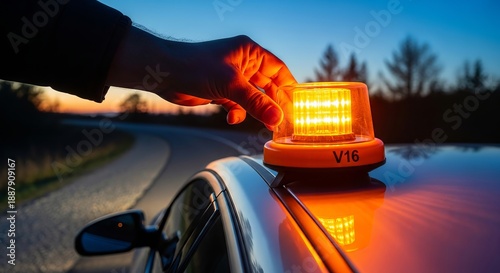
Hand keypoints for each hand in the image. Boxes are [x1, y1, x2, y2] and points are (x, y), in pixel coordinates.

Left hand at [157, 35, 296, 127]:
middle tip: (281, 120)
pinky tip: (231, 117)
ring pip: (253, 98)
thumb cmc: (195, 65)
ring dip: (256, 111)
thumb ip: (256, 103)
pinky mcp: (221, 92)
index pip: (278, 70)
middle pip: (268, 86)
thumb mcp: (230, 85)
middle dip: (273, 104)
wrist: (165, 73)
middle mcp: (243, 64)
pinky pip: (238, 105)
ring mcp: (232, 79)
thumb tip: (277, 118)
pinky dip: (237, 113)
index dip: (289, 87)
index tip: (296, 105)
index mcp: (250, 53)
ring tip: (263, 124)